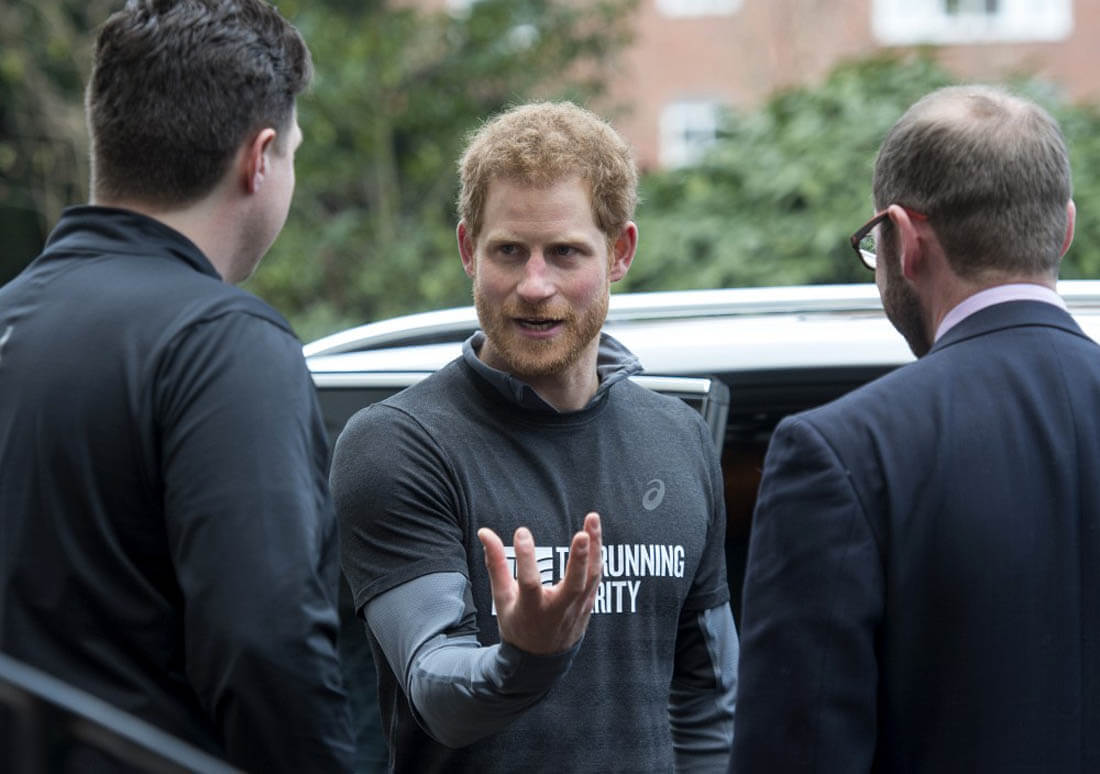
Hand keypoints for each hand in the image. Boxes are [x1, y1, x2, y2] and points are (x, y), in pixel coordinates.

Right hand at [478, 512, 602, 654]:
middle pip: (574, 585)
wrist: (541, 659)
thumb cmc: (518, 623)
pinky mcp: (588, 604)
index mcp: (531, 610)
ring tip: (592, 518)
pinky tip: (595, 535)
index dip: (525, 557)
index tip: (520, 532)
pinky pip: (596, 577)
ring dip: (595, 548)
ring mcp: (577, 608)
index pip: (530, 582)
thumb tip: (485, 532)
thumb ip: (496, 564)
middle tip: (582, 534)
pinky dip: (597, 556)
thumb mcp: (502, 598)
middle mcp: (558, 610)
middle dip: (579, 559)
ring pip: (592, 577)